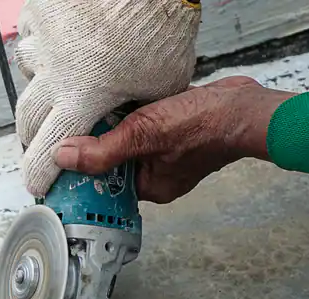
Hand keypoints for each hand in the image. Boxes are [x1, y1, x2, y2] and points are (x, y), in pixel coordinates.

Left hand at [53, 76, 293, 203]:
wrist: (244, 107)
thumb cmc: (202, 126)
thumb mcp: (143, 136)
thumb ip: (103, 150)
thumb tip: (64, 158)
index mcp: (151, 188)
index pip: (105, 184)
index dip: (84, 169)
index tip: (64, 153)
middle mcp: (157, 174)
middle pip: (115, 161)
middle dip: (102, 141)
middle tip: (87, 123)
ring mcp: (167, 152)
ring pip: (129, 140)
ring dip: (119, 124)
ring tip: (111, 109)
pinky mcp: (175, 131)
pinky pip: (145, 125)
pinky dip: (136, 113)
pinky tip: (132, 100)